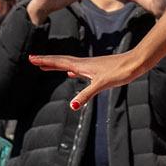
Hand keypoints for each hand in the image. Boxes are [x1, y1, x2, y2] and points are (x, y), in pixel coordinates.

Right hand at [30, 49, 147, 110]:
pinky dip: (71, 71)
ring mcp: (91, 66)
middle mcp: (84, 64)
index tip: (31, 58)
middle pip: (61, 61)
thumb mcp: (101, 85)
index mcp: (82, 66)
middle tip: (33, 60)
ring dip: (57, 66)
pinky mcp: (98, 70)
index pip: (59, 62)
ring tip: (47, 67)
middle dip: (47, 62)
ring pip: (69, 65)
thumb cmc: (119, 72)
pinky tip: (71, 74)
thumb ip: (86, 95)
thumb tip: (73, 106)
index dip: (45, 61)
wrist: (135, 64)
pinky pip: (78, 69)